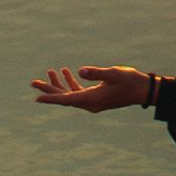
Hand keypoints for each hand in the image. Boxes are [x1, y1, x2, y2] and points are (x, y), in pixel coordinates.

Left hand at [33, 65, 154, 110]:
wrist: (143, 90)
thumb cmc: (130, 81)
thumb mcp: (114, 74)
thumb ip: (96, 73)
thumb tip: (80, 71)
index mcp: (91, 99)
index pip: (66, 99)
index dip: (50, 98)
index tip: (37, 98)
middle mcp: (90, 103)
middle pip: (64, 98)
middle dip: (49, 90)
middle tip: (33, 82)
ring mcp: (93, 101)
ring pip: (70, 95)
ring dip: (59, 85)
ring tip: (49, 72)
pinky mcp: (96, 97)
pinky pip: (78, 92)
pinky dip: (71, 83)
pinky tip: (66, 72)